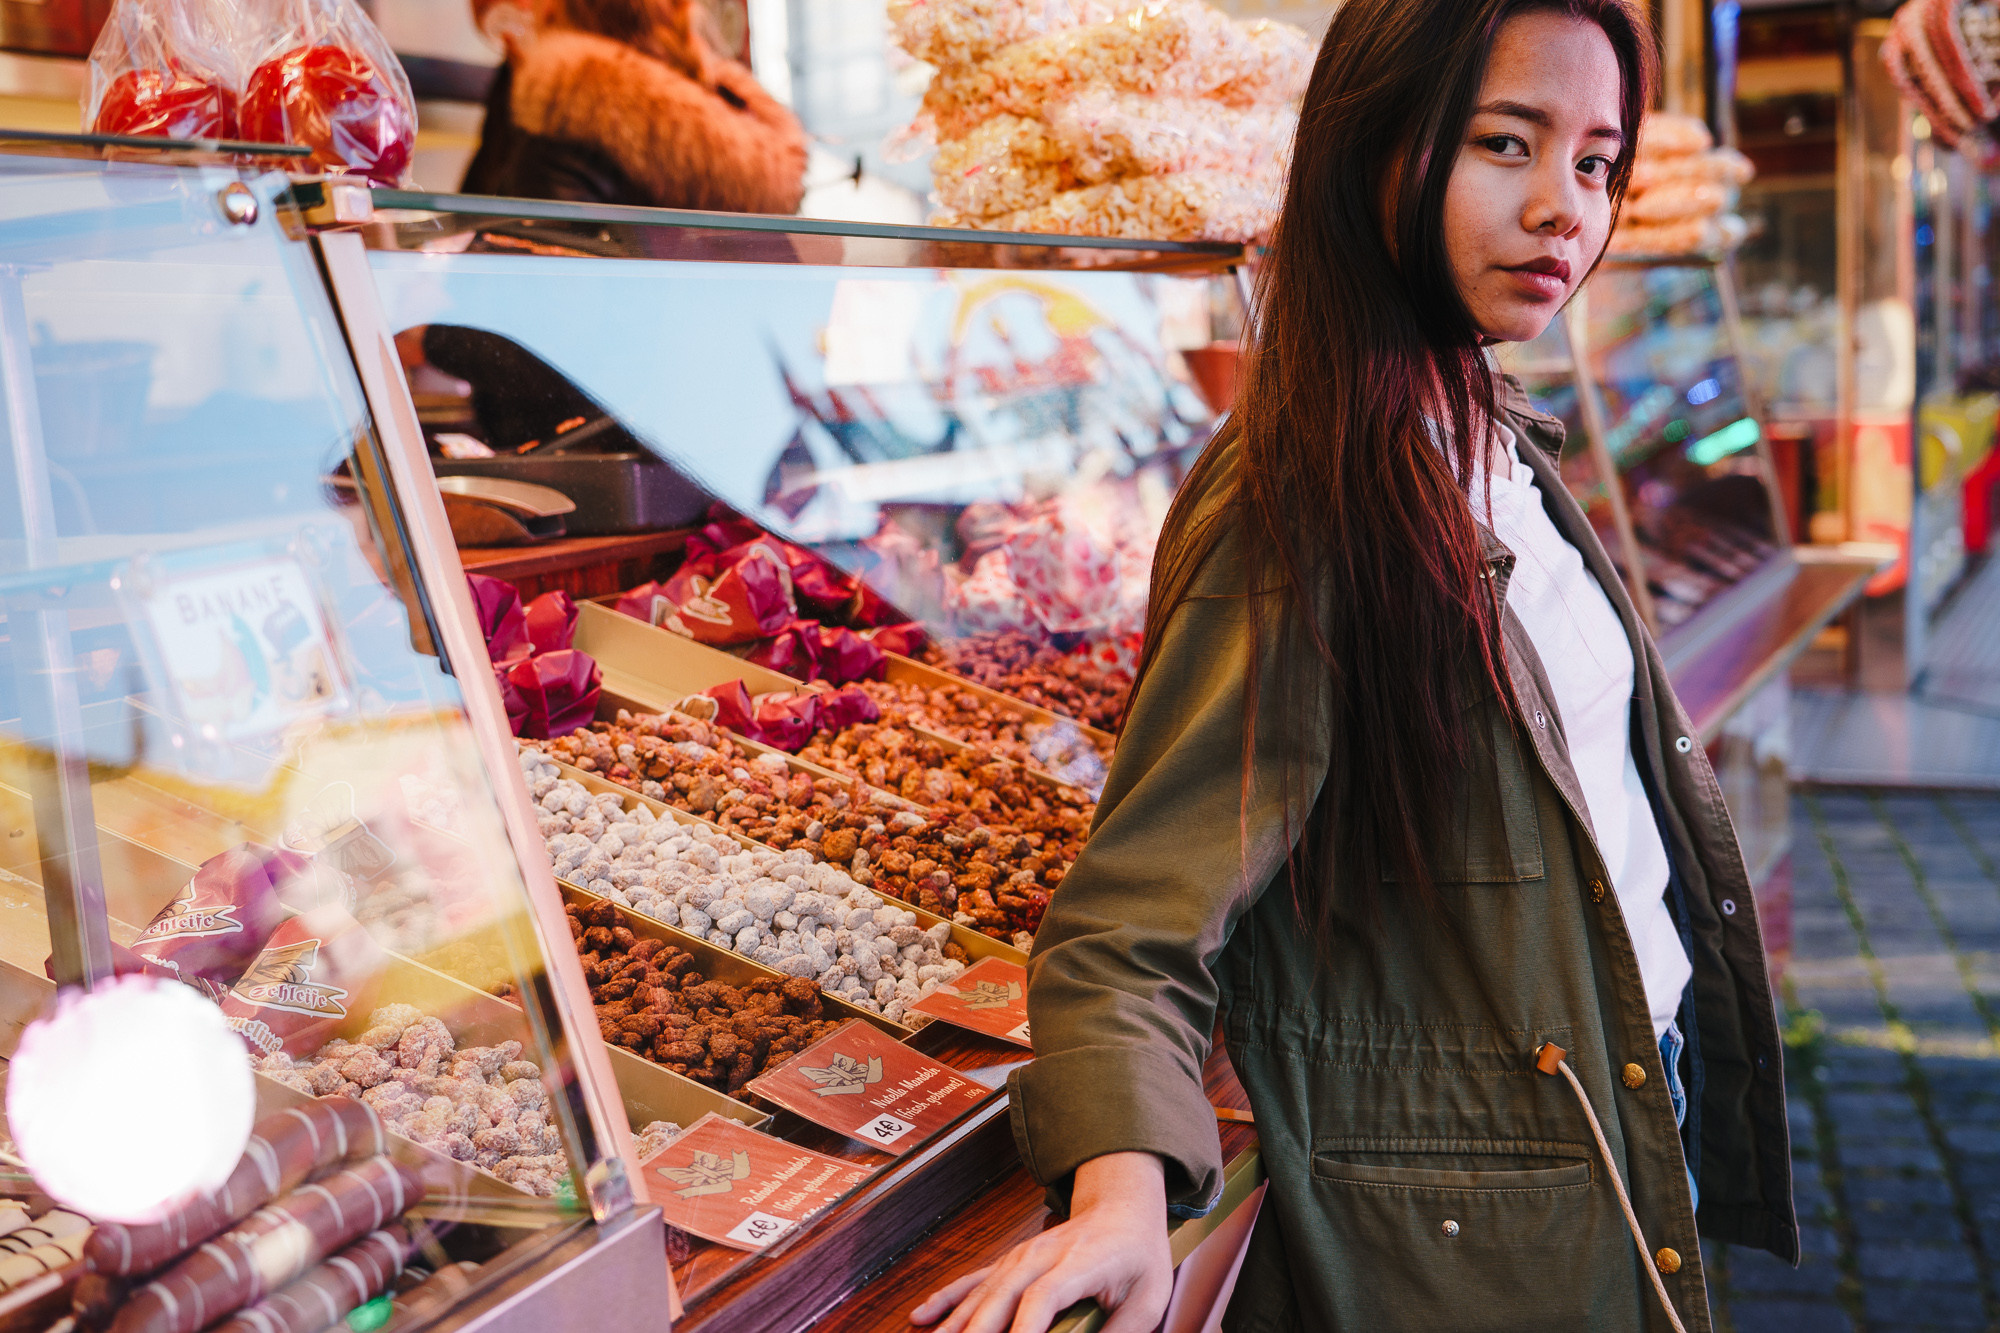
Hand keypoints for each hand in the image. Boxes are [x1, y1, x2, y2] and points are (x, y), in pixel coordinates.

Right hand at [911, 1152, 1172, 1332]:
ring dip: (956, 1324)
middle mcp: (1043, 1255)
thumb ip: (1122, 1331)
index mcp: (1080, 1262)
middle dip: (978, 1332)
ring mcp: (1021, 1256)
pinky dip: (946, 1300)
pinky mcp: (1010, 1262)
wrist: (1123, 1209)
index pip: (1043, 1296)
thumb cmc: (1139, 1256)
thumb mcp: (1150, 1297)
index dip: (1025, 1328)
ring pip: (982, 1292)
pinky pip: (973, 1282)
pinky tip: (921, 1317)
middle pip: (1002, 1295)